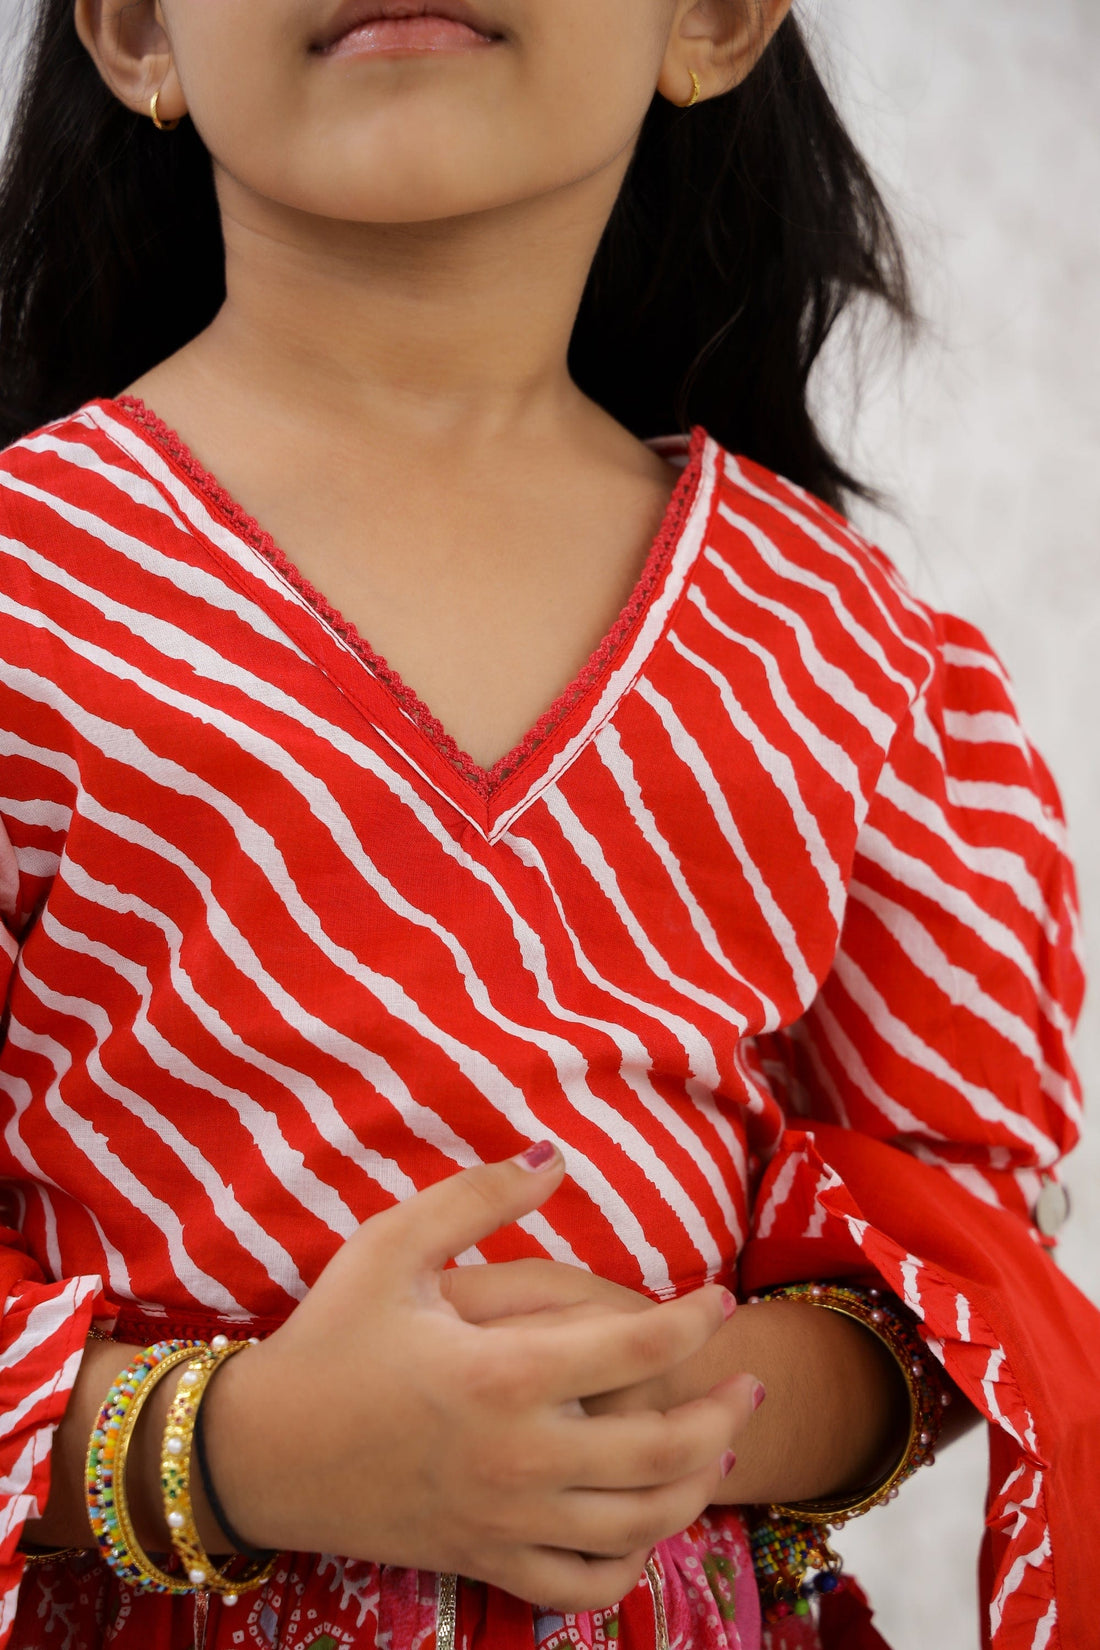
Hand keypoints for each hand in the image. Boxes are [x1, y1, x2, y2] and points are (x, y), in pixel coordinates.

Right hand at [201, 1145, 761, 1612]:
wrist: (258, 1453)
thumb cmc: (329, 1339)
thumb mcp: (391, 1247)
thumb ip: (477, 1198)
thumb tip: (555, 1158)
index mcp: (501, 1372)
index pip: (638, 1344)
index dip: (694, 1319)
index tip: (718, 1299)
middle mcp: (517, 1456)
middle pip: (662, 1449)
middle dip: (723, 1413)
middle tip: (750, 1383)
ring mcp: (503, 1518)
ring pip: (637, 1523)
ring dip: (696, 1486)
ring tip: (719, 1450)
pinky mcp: (481, 1559)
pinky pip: (579, 1584)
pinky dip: (629, 1565)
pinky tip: (646, 1531)